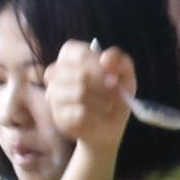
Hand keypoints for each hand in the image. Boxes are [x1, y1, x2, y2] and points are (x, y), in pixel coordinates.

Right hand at [41, 38, 138, 156]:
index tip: (114, 77)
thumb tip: (105, 59)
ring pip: (79, 93)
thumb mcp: (124, 75)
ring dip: (102, 100)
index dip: (98, 65)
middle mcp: (56, 73)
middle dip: (104, 85)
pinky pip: (79, 113)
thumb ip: (119, 60)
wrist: (110, 126)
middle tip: (117, 93)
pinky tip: (101, 116)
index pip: (79, 54)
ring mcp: (54, 95)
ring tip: (109, 105)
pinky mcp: (59, 116)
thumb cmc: (114, 94)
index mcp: (70, 56)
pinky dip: (97, 115)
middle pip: (80, 74)